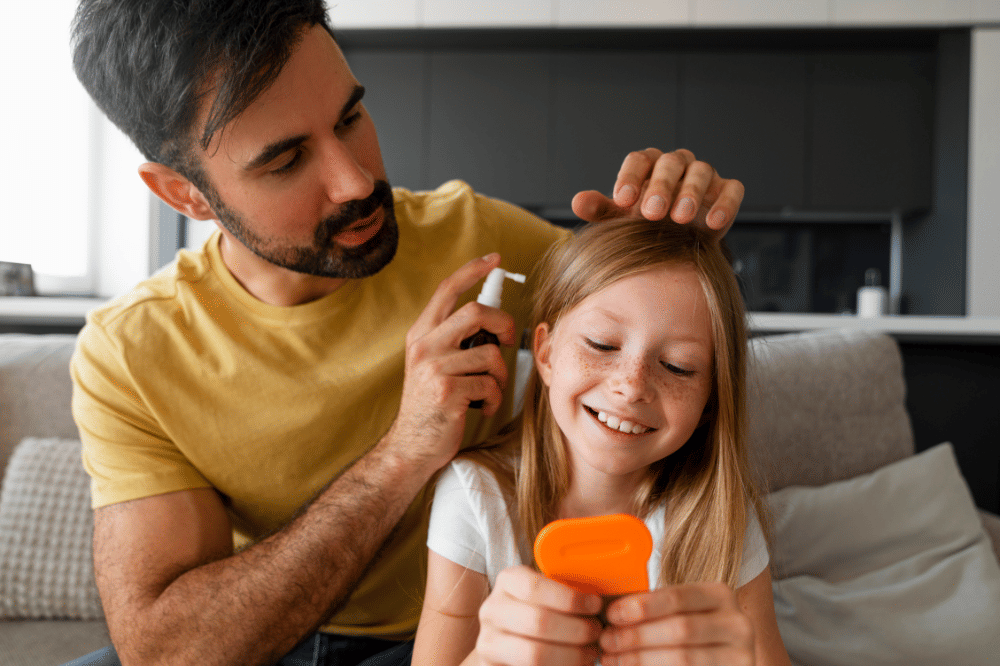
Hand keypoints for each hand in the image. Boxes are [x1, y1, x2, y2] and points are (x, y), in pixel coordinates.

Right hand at [385, 253, 515, 473]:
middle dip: (502, 323)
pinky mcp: (447, 392)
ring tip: (488, 390)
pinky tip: (480, 407)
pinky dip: (493, 398)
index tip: (494, 259)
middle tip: (506, 340)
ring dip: (499, 375)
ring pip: (489, 354)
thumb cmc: (431, 404)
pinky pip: (489, 384)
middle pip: (476, 312)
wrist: (411, 446)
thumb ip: (453, 340)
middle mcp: (424, 346)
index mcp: (421, 334)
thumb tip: (492, 323)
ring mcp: (434, 368)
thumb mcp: (433, 363)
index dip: (472, 270)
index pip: (447, 290)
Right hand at [475, 566, 602, 665]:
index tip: (595, 604)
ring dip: (572, 656)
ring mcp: (488, 641)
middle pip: (538, 622)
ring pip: (535, 654)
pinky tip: (574, 665)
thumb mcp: (547, 592)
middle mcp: (492, 610)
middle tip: (597, 632)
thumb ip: (566, 590)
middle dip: (577, 630)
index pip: (534, 587)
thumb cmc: (539, 609)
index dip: (570, 598)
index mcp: (507, 582)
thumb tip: (602, 597)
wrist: (508, 638)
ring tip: (590, 653)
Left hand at [572, 148, 744, 239]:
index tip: (622, 200)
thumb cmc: (644, 226)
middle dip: (661, 186)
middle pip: (670, 163)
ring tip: (681, 218)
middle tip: (652, 212)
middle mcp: (677, 165)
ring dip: (691, 193)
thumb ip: (601, 209)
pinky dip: (725, 204)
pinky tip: (713, 223)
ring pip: (701, 172)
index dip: (630, 177)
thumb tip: (578, 202)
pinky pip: (731, 189)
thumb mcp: (619, 220)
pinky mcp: (726, 191)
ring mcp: (704, 176)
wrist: (677, 246)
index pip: (638, 160)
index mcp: (648, 166)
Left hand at [600, 582, 755, 665]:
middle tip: (607, 641)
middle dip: (637, 636)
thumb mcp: (681, 612)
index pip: (677, 597)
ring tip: (612, 659)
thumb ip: (656, 608)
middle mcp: (737, 624)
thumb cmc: (694, 633)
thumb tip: (611, 611)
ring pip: (682, 658)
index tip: (612, 614)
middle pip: (679, 629)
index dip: (641, 606)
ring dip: (640, 659)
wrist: (722, 660)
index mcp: (721, 595)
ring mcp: (741, 656)